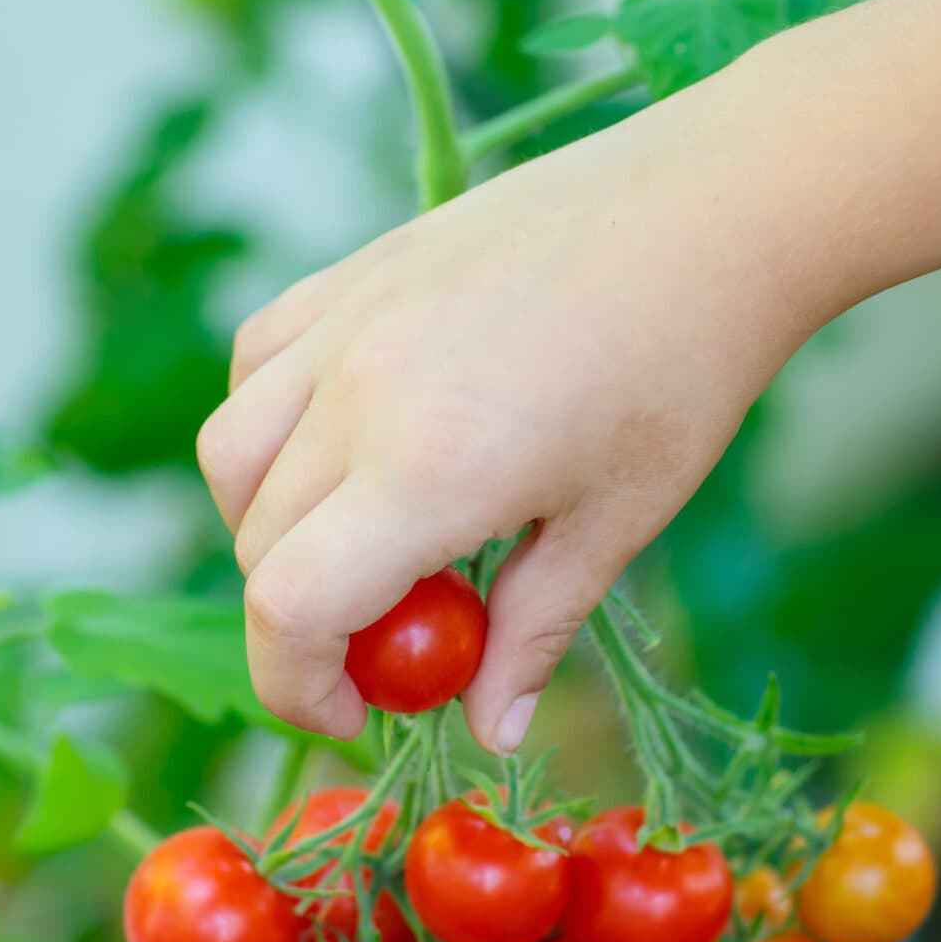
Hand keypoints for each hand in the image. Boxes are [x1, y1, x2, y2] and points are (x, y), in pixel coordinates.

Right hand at [197, 63, 830, 751]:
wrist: (708, 210)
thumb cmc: (681, 372)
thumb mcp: (615, 524)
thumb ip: (532, 632)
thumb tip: (488, 731)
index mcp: (428, 469)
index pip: (289, 606)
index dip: (293, 685)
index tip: (352, 717)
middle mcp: (357, 392)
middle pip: (258, 545)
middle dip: (304, 621)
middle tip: (395, 641)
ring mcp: (343, 321)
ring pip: (232, 455)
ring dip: (267, 526)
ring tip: (354, 545)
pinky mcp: (351, 272)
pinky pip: (255, 365)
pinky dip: (267, 426)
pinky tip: (336, 445)